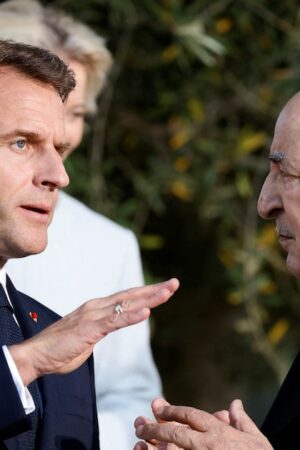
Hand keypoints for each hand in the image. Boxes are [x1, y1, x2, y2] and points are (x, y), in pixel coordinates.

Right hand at [9, 279, 178, 384]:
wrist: (36, 355)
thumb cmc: (61, 348)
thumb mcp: (88, 335)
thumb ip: (102, 327)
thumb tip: (114, 324)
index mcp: (97, 308)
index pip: (127, 297)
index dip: (147, 292)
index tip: (164, 289)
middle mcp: (97, 306)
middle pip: (131, 295)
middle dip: (154, 289)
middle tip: (175, 283)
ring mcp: (93, 316)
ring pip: (127, 304)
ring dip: (149, 298)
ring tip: (168, 292)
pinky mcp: (90, 328)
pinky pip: (114, 320)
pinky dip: (132, 315)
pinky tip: (147, 311)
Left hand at [134, 397, 272, 449]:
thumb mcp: (256, 440)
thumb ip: (242, 421)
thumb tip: (235, 403)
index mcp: (219, 433)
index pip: (191, 416)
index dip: (173, 410)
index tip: (157, 406)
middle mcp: (208, 445)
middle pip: (176, 432)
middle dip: (155, 426)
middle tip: (138, 423)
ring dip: (152, 445)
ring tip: (138, 439)